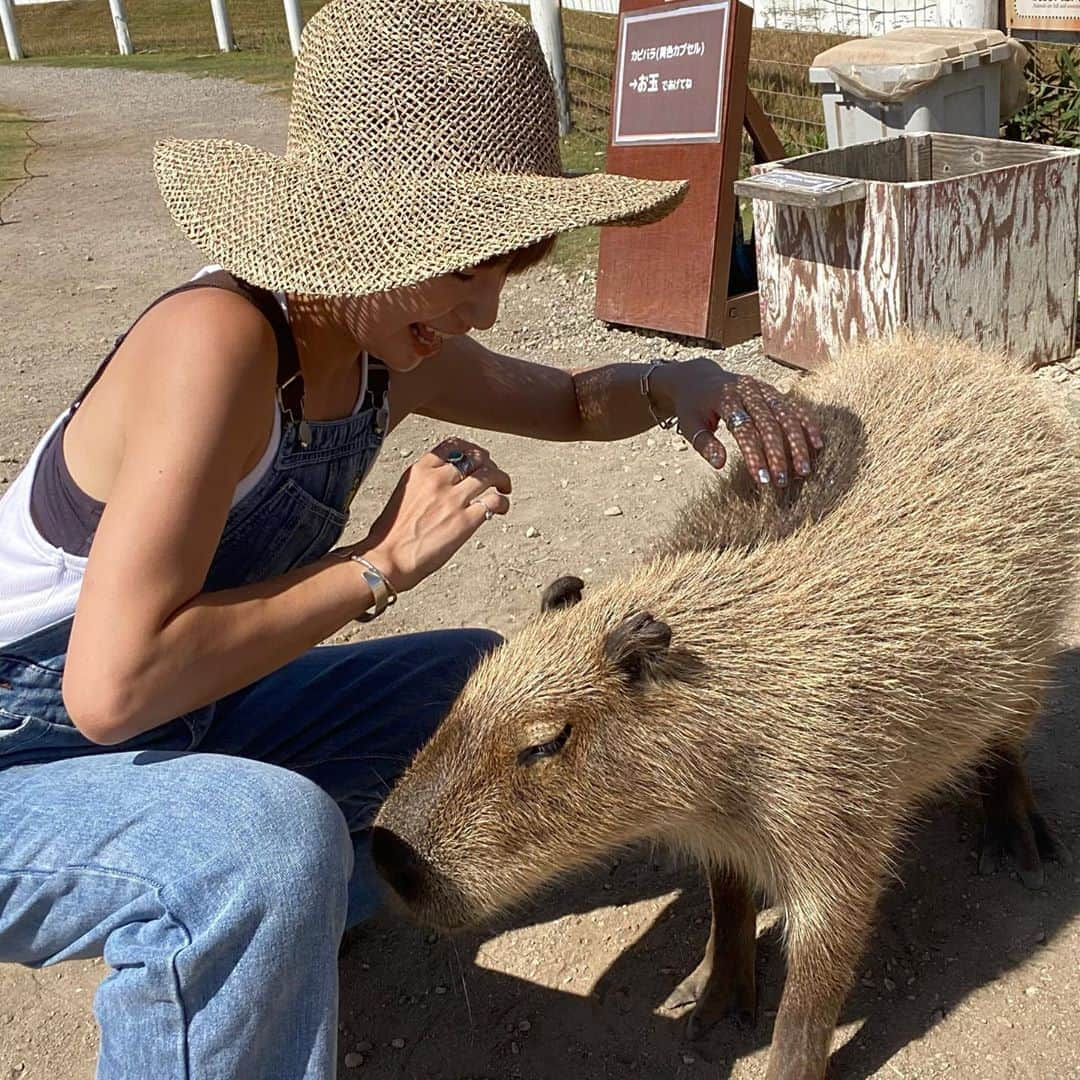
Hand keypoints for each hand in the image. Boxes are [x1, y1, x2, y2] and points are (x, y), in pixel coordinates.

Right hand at [353, 438, 511, 591]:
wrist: (388, 558)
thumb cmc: (391, 533)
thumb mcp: (404, 493)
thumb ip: (425, 482)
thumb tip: (446, 482)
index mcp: (420, 470)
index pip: (453, 445)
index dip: (471, 449)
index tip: (478, 457)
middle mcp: (438, 479)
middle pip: (476, 458)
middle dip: (489, 464)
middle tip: (493, 475)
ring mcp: (453, 499)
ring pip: (490, 475)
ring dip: (502, 480)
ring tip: (504, 488)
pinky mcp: (466, 521)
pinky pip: (494, 502)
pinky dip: (503, 503)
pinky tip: (502, 509)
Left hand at [655, 357, 822, 485]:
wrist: (699, 378)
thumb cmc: (693, 407)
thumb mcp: (690, 425)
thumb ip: (704, 443)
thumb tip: (721, 464)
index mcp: (724, 397)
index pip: (743, 429)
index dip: (753, 454)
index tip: (761, 479)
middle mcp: (746, 390)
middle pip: (768, 423)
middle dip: (778, 454)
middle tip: (783, 481)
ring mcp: (762, 389)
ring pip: (786, 415)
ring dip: (797, 443)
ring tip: (804, 470)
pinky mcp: (772, 391)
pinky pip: (793, 407)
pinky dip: (806, 424)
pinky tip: (817, 443)